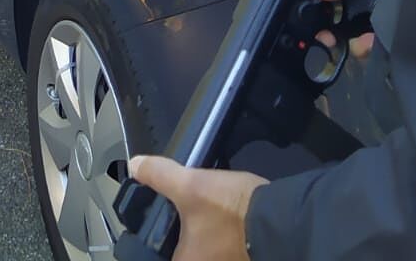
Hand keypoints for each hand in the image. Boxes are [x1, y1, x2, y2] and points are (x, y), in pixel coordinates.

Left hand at [126, 156, 265, 260]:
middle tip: (181, 217)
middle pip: (181, 254)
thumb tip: (135, 165)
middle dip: (180, 238)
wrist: (280, 218)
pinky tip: (219, 221)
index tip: (161, 228)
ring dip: (202, 240)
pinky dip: (218, 240)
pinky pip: (221, 252)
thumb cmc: (230, 210)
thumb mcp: (190, 185)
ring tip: (201, 216)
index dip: (157, 244)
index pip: (157, 258)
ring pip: (205, 253)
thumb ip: (159, 175)